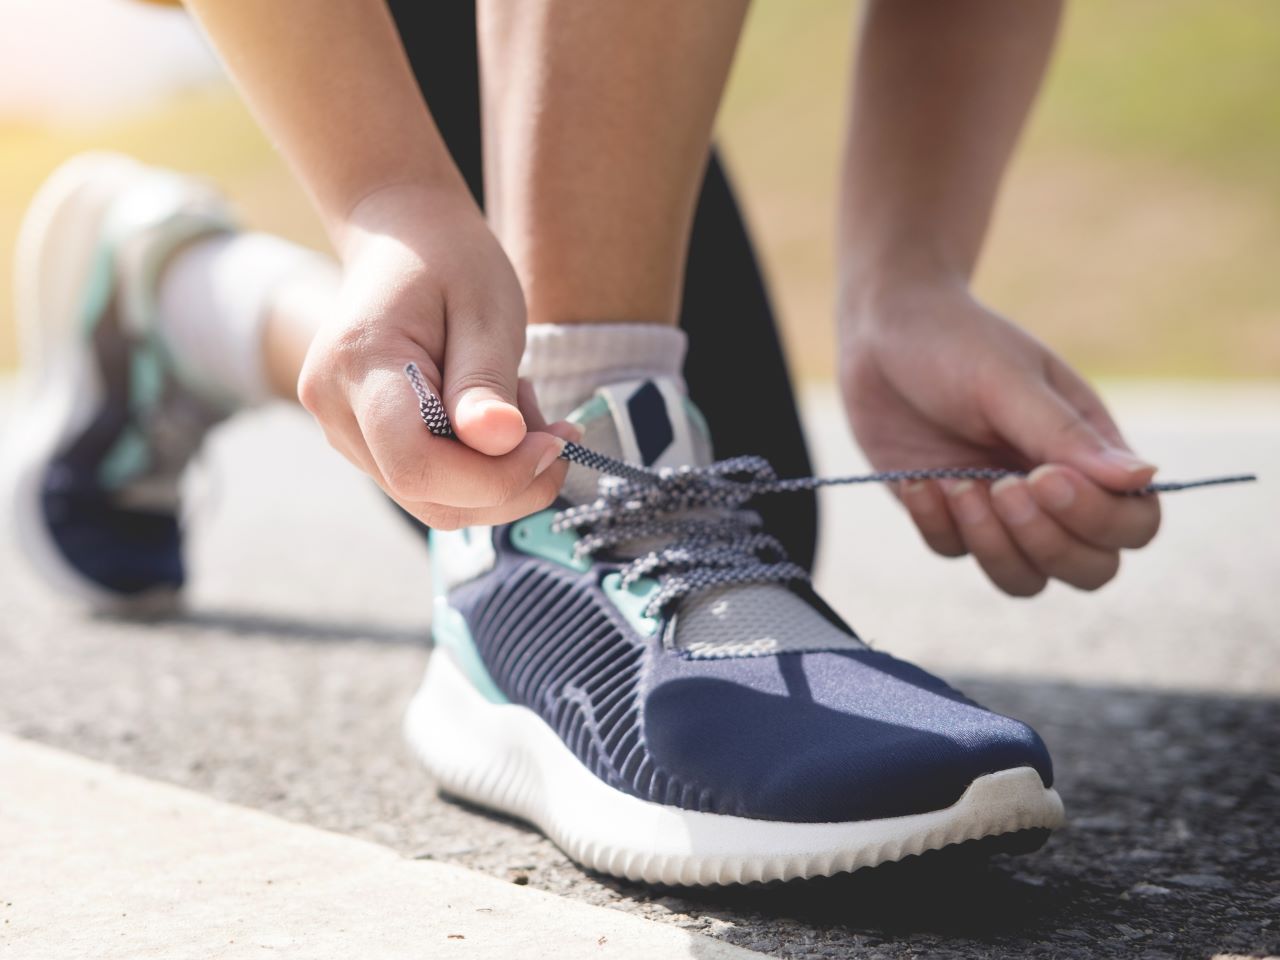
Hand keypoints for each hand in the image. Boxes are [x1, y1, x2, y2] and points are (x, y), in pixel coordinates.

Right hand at [298, 183, 574, 529]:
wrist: (403, 238)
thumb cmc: (450, 262)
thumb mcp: (486, 311)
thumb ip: (486, 381)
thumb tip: (500, 444)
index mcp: (359, 364)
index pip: (416, 466)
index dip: (493, 478)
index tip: (552, 445)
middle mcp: (335, 408)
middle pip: (426, 495)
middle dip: (507, 485)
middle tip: (556, 433)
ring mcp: (344, 430)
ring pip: (430, 500)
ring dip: (498, 477)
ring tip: (522, 411)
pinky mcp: (364, 443)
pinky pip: (428, 483)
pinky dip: (478, 469)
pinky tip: (495, 418)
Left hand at [839, 279, 1160, 595]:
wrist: (882, 333)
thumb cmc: (956, 342)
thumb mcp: (1009, 382)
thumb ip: (1067, 435)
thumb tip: (1144, 478)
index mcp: (1090, 452)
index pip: (1133, 524)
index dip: (1097, 520)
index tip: (1042, 476)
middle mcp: (1053, 492)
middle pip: (1090, 569)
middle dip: (1048, 545)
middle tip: (1001, 488)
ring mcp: (998, 510)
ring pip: (1023, 579)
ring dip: (992, 546)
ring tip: (956, 485)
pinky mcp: (946, 515)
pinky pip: (953, 552)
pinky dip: (936, 526)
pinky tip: (918, 481)